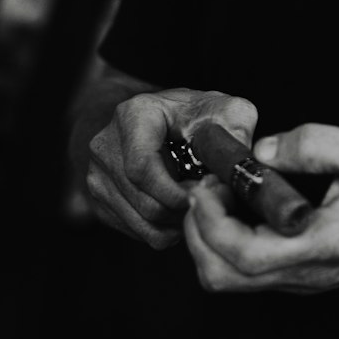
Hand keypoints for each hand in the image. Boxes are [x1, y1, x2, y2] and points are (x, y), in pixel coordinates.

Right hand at [85, 88, 258, 249]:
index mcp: (133, 115)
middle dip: (182, 210)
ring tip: (199, 205)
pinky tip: (180, 208)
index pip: (142, 167)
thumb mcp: (222, 108)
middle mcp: (106, 145)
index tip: (203, 195)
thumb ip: (237, 126)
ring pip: (140, 222)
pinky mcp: (100, 199)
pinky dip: (163, 229)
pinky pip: (135, 230)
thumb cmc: (195, 113)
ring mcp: (97, 175)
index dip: (175, 192)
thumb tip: (240, 162)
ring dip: (175, 223)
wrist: (160, 119)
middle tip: (210, 204)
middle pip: (144, 201)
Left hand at [183, 123, 338, 292]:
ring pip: (233, 280)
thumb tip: (261, 151)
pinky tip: (242, 204)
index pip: (246, 254)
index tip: (207, 184)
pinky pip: (250, 273)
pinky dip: (230, 243)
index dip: (212, 223)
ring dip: (211, 239)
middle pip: (225, 278)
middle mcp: (308, 272)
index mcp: (324, 242)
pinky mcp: (304, 277)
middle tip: (205, 188)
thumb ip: (313, 143)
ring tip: (222, 193)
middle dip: (199, 233)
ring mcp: (305, 280)